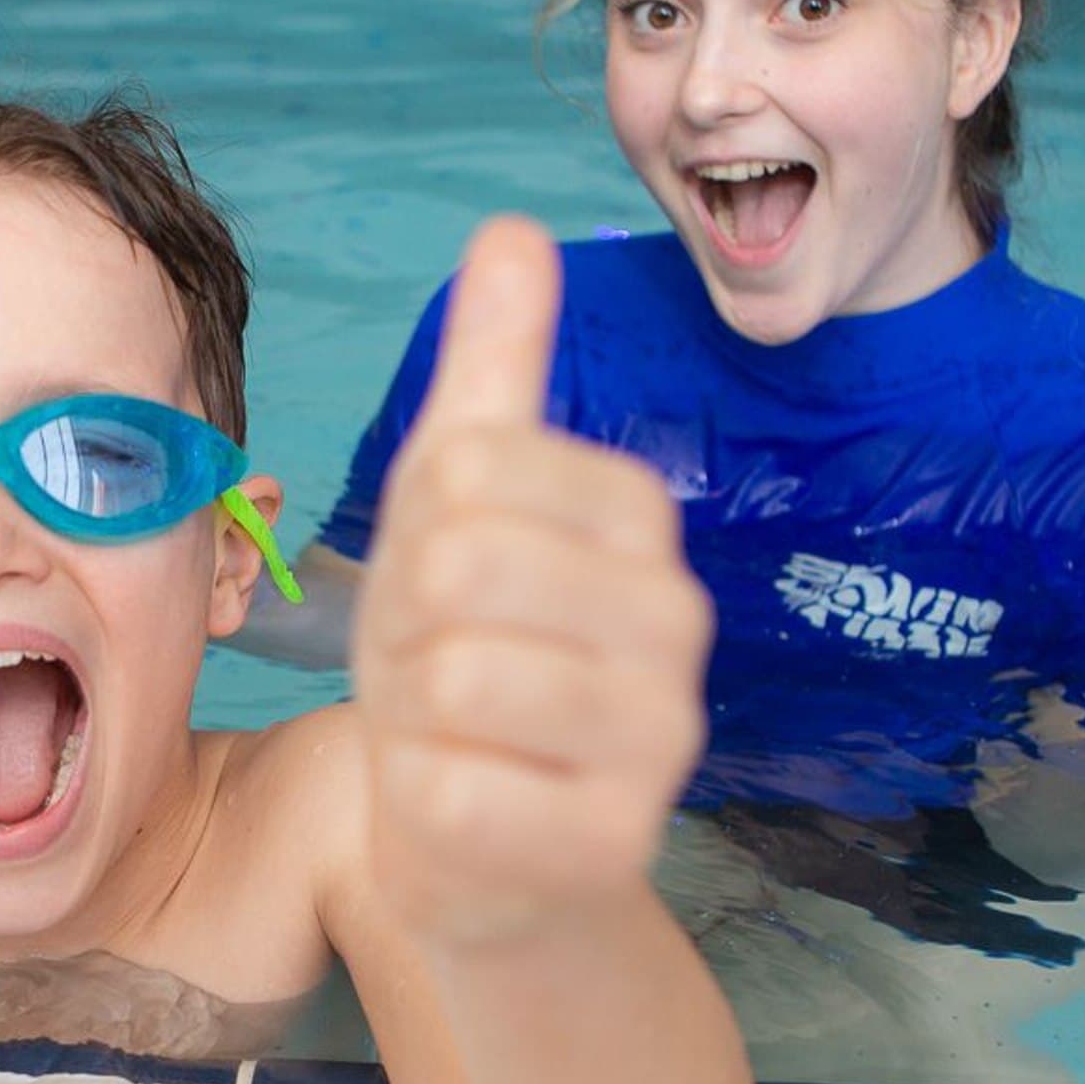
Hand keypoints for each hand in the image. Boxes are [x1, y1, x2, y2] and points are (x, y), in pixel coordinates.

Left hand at [353, 217, 711, 943]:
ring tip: (457, 737)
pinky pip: (450, 792)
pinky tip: (469, 813)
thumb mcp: (458, 509)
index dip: (416, 529)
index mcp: (639, 517)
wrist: (493, 857)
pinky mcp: (612, 845)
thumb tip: (515, 227)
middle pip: (455, 563)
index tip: (448, 583)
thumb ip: (492, 374)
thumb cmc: (468, 662)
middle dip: (409, 627)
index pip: (468, 462)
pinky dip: (424, 804)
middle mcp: (676, 619)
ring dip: (413, 719)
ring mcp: (659, 740)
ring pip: (452, 678)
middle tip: (440, 668)